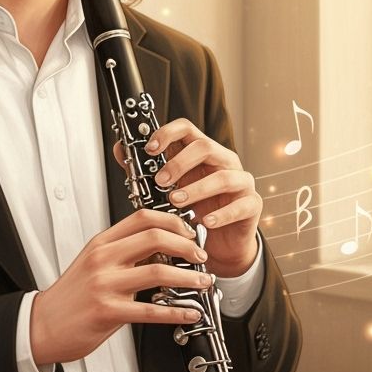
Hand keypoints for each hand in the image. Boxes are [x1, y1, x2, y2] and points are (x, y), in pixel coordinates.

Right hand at [29, 208, 214, 367]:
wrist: (42, 324)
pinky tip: (190, 312)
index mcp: (101, 243)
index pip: (142, 218)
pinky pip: (151, 310)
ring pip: (158, 272)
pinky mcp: (108, 311)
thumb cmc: (71, 297)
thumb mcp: (93, 263)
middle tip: (200, 256)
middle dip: (186, 246)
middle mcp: (103, 259)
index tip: (188, 233)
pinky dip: (177, 311)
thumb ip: (123, 253)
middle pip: (154, 237)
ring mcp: (105, 284)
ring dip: (189, 278)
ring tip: (203, 282)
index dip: (172, 221)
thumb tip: (162, 248)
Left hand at [114, 118, 260, 276]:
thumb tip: (120, 149)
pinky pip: (241, 205)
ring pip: (224, 176)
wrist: (220, 243)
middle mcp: (223, 161)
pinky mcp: (251, 204)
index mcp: (202, 152)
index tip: (149, 149)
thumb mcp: (169, 187)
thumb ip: (146, 169)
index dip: (167, 133)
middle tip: (160, 181)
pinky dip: (221, 214)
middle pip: (205, 147)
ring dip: (197, 189)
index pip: (187, 129)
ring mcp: (241, 182)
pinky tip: (205, 221)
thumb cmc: (196, 209)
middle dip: (179, 163)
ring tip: (176, 202)